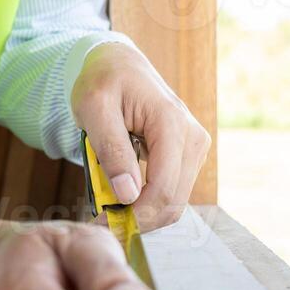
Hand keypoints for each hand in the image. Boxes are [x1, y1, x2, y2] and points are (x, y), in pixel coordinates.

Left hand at [71, 42, 210, 230]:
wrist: (119, 64)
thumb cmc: (103, 81)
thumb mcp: (93, 108)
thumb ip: (111, 150)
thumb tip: (128, 195)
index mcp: (172, 123)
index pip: (163, 188)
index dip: (134, 216)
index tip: (101, 226)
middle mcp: (194, 137)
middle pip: (173, 202)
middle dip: (138, 220)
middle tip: (102, 224)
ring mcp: (196, 147)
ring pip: (175, 202)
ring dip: (142, 213)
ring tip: (108, 209)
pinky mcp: (190, 155)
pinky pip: (173, 192)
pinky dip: (148, 203)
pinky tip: (123, 197)